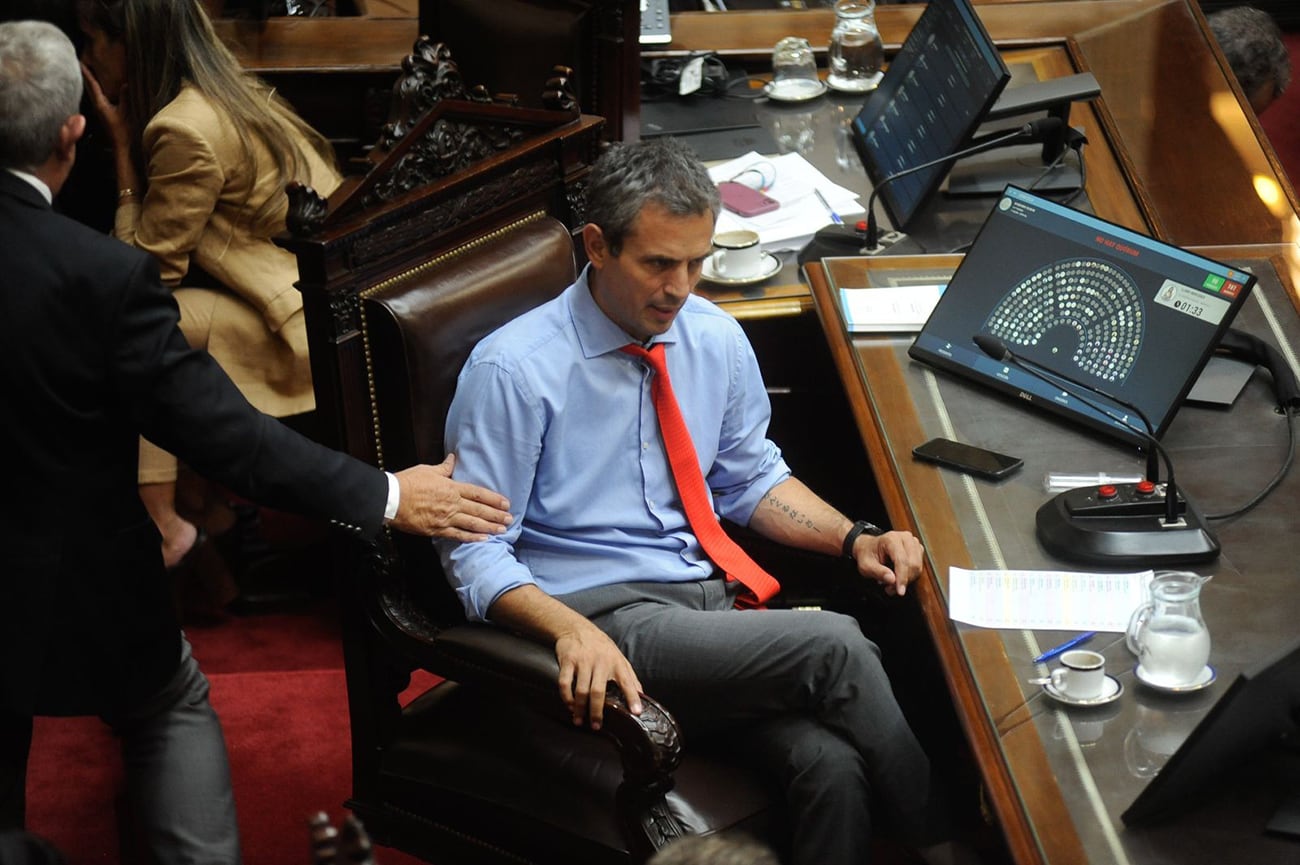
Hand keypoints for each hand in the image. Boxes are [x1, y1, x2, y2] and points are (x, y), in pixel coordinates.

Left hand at [80, 62, 133, 153]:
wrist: (122, 147)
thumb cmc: (123, 132)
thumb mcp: (127, 114)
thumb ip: (126, 98)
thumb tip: (126, 84)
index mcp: (100, 104)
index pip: (92, 85)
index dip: (86, 72)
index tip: (79, 61)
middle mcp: (97, 106)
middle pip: (88, 87)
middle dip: (84, 75)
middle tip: (79, 62)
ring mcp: (99, 110)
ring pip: (91, 92)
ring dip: (88, 82)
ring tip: (85, 71)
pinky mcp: (102, 114)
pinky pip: (96, 97)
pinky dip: (94, 90)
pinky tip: (95, 88)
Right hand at [390, 454, 511, 539]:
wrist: (391, 499)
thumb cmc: (407, 482)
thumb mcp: (427, 470)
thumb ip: (443, 468)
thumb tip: (452, 459)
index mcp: (451, 487)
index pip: (478, 493)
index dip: (494, 498)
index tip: (506, 502)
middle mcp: (452, 503)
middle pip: (479, 509)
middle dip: (496, 514)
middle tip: (510, 518)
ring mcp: (446, 518)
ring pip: (473, 523)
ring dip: (489, 526)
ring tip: (502, 529)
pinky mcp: (437, 530)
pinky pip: (458, 535)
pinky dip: (472, 538)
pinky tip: (484, 539)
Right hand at [554, 619, 642, 730]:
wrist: (577, 628)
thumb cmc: (601, 647)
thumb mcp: (619, 659)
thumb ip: (630, 678)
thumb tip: (642, 696)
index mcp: (616, 663)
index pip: (627, 682)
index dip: (632, 697)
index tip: (636, 712)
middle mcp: (600, 662)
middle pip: (598, 691)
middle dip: (597, 711)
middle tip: (596, 726)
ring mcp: (583, 661)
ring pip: (581, 690)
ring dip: (579, 708)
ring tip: (580, 720)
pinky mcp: (568, 660)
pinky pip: (565, 682)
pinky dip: (566, 697)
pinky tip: (569, 705)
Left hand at [851, 530, 924, 596]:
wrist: (869, 547)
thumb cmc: (867, 555)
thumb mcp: (866, 566)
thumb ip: (878, 572)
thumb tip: (892, 580)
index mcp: (891, 539)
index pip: (902, 560)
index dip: (902, 578)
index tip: (900, 591)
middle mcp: (905, 538)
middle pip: (912, 564)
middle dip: (904, 580)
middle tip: (890, 589)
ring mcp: (913, 542)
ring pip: (917, 567)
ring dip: (907, 580)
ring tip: (892, 584)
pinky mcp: (917, 548)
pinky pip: (919, 567)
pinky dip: (911, 576)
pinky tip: (899, 577)